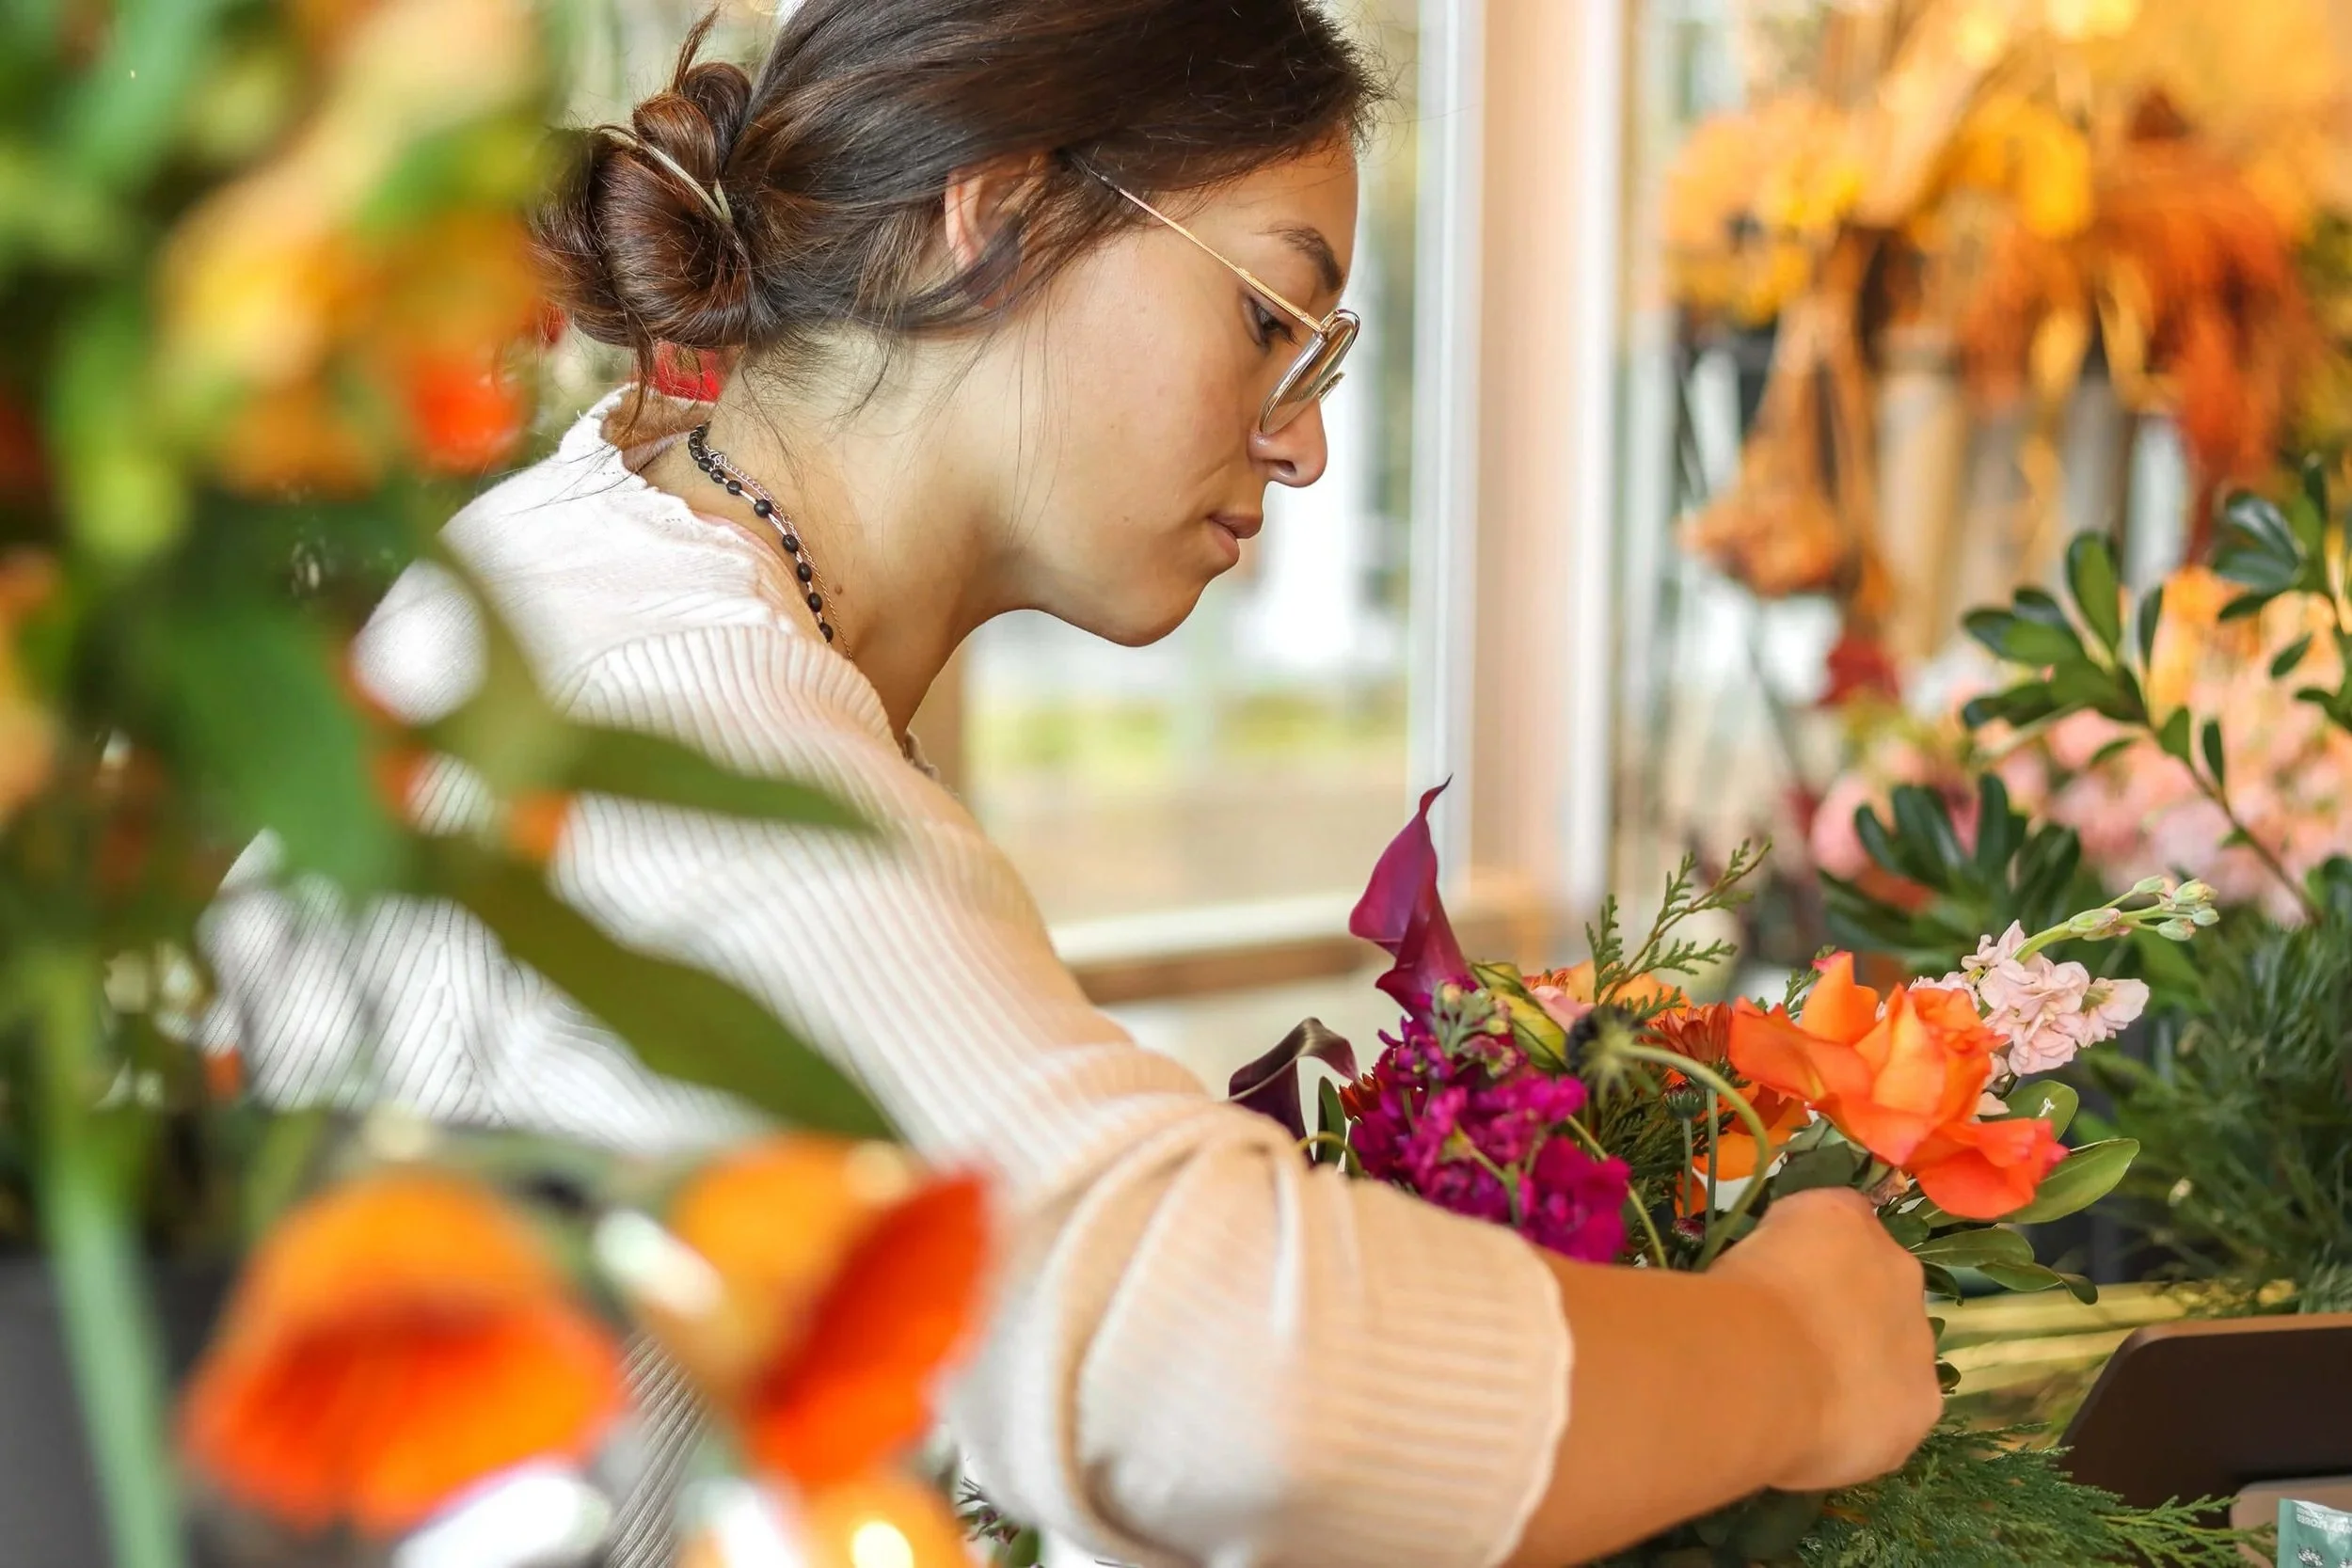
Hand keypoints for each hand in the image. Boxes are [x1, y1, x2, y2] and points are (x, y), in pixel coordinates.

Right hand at [1710, 1187, 1941, 1492]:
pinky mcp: (1920, 1403)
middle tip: (1795, 1342)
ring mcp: (1918, 1339)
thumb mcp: (1744, 1244)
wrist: (1767, 1366)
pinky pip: (1893, 1410)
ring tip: (1805, 1394)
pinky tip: (1822, 1426)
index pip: (1839, 1229)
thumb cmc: (1741, 1297)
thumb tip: (1778, 1267)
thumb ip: (1777, 1245)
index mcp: (1846, 1218)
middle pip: (1876, 1291)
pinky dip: (1863, 1418)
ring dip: (1859, 1367)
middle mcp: (1899, 1269)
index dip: (1811, 1259)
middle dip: (1844, 1314)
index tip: (1781, 1285)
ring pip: (1891, 1353)